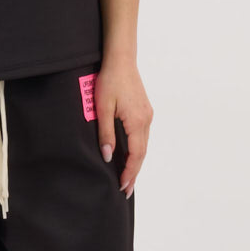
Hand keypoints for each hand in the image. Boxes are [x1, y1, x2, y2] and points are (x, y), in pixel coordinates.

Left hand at [96, 52, 151, 195]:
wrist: (121, 60)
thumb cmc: (110, 81)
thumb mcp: (102, 108)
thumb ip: (106, 134)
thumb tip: (108, 156)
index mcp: (137, 122)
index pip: (135, 155)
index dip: (129, 172)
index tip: (123, 186)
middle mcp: (146, 120)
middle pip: (142, 154)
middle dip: (134, 173)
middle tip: (126, 190)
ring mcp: (147, 115)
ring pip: (144, 145)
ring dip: (136, 162)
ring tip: (128, 177)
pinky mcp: (144, 111)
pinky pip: (143, 136)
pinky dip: (137, 150)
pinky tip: (131, 155)